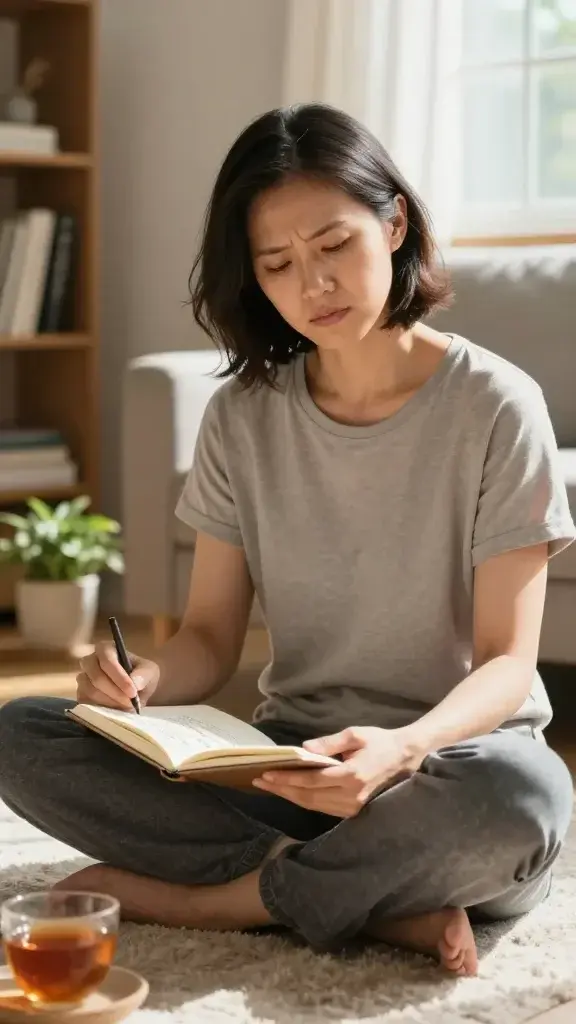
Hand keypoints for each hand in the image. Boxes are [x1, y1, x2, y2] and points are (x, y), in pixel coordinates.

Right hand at [76, 641, 159, 709]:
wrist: (135, 690)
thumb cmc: (141, 675)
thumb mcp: (150, 671)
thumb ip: (144, 674)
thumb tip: (135, 683)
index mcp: (106, 648)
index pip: (107, 660)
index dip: (119, 677)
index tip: (132, 692)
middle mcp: (90, 660)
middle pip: (96, 676)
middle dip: (115, 692)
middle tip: (130, 702)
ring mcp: (83, 677)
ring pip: (90, 690)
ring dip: (109, 701)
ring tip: (124, 706)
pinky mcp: (80, 693)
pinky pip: (86, 702)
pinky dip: (101, 708)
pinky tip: (114, 709)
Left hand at [253, 726, 423, 817]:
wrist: (405, 758)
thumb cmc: (380, 741)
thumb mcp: (355, 734)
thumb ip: (329, 743)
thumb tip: (304, 747)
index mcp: (352, 776)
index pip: (311, 781)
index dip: (287, 779)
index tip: (267, 774)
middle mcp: (351, 796)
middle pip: (308, 797)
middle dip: (282, 790)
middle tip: (260, 782)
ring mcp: (353, 807)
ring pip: (314, 806)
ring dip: (291, 797)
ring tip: (271, 787)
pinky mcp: (354, 811)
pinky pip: (324, 808)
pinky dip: (305, 801)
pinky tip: (292, 793)